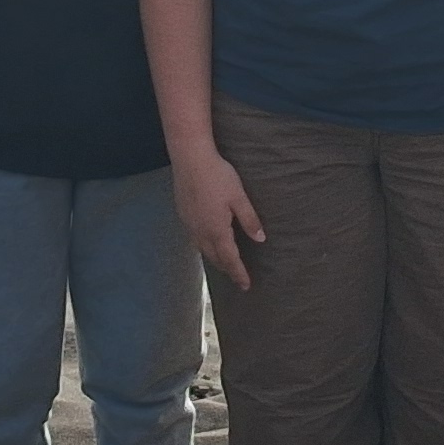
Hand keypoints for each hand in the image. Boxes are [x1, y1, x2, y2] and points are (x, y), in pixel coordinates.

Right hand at [174, 150, 266, 290]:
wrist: (189, 158)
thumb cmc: (217, 176)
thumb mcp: (239, 197)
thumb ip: (250, 220)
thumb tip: (260, 239)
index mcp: (217, 230)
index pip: (230, 259)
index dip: (239, 273)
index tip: (246, 286)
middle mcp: (201, 232)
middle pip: (215, 258)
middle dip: (227, 269)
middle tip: (238, 277)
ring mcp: (189, 224)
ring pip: (203, 249)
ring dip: (215, 259)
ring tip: (224, 264)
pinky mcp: (183, 215)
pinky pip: (195, 239)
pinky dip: (204, 246)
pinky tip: (208, 242)